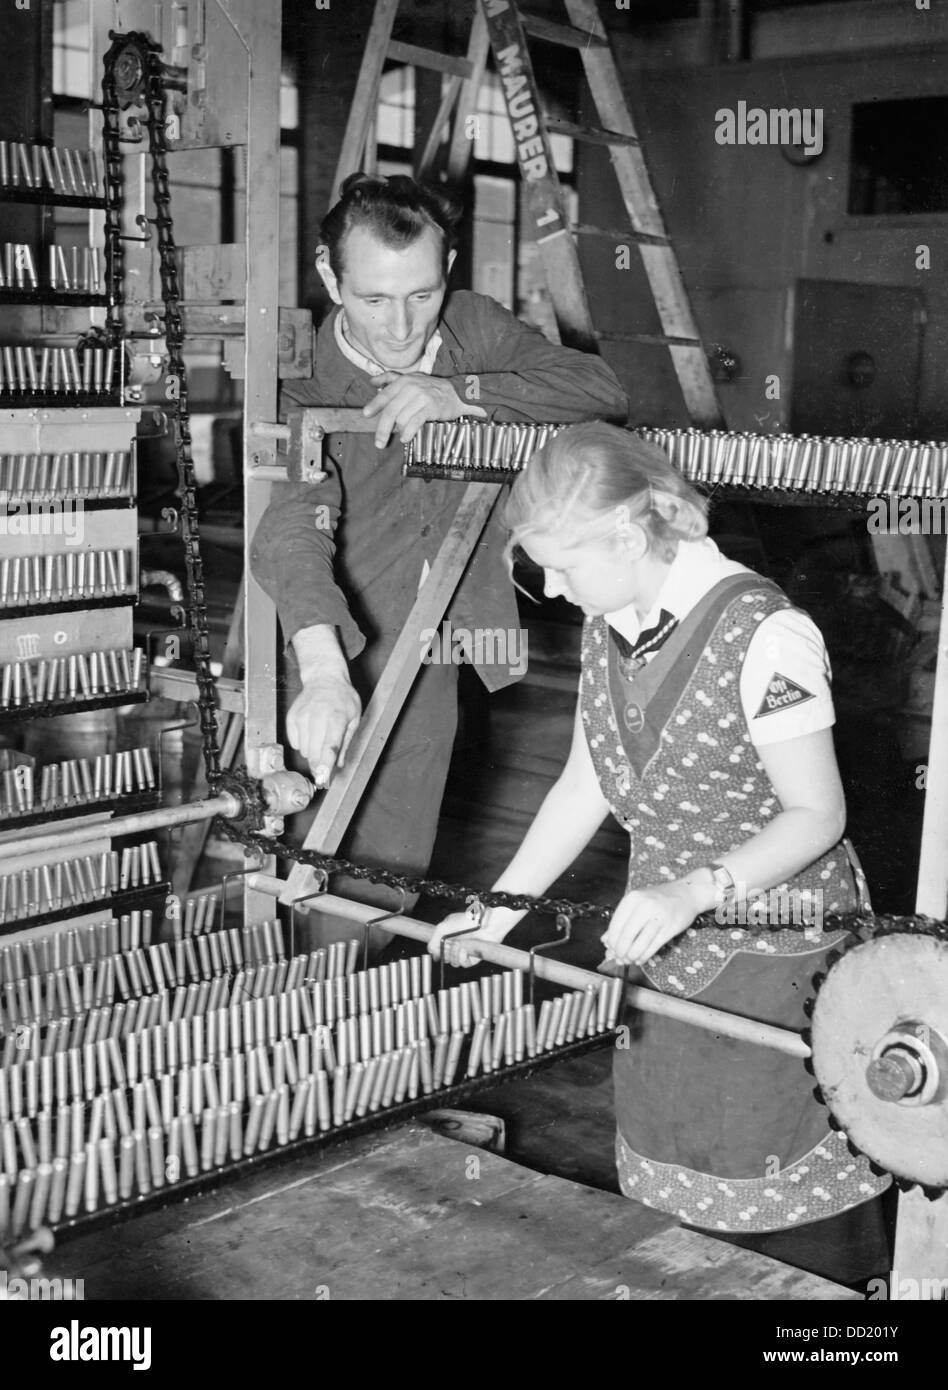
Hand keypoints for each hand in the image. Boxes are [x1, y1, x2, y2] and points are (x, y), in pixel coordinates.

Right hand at [286, 671, 360, 787]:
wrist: (324, 679)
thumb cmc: (343, 699)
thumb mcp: (354, 718)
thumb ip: (346, 743)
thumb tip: (338, 764)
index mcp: (336, 718)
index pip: (329, 747)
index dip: (325, 765)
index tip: (323, 779)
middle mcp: (316, 717)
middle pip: (314, 753)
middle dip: (320, 765)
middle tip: (325, 769)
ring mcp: (301, 717)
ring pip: (304, 750)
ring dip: (313, 753)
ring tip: (322, 738)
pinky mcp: (291, 718)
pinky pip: (295, 743)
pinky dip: (304, 744)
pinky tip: (312, 732)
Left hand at [362, 372, 482, 446]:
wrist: (458, 392)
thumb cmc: (432, 388)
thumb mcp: (412, 378)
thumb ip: (391, 379)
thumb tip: (372, 381)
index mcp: (404, 381)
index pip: (385, 395)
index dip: (374, 406)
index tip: (365, 415)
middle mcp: (411, 387)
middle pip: (391, 411)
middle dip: (382, 429)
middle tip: (378, 443)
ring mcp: (421, 397)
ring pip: (401, 419)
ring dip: (399, 431)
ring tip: (401, 434)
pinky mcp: (430, 408)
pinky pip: (413, 424)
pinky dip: (407, 434)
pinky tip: (405, 438)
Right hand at [428, 910, 510, 967]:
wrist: (486, 921)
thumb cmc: (467, 920)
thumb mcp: (444, 926)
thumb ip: (434, 939)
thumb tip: (431, 952)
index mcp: (448, 938)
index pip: (438, 951)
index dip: (437, 951)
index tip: (438, 947)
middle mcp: (456, 946)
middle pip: (445, 958)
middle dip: (446, 953)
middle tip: (450, 944)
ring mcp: (465, 952)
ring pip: (454, 963)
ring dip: (454, 955)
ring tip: (459, 945)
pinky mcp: (474, 957)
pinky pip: (464, 964)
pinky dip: (462, 959)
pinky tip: (464, 951)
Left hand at [600, 881, 701, 967]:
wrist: (687, 893)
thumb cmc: (660, 899)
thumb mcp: (638, 904)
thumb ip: (621, 921)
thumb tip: (605, 941)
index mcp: (633, 898)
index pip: (615, 925)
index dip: (611, 942)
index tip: (610, 950)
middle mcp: (645, 905)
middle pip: (626, 935)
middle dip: (620, 952)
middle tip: (619, 959)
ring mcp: (659, 916)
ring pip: (640, 943)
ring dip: (632, 956)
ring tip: (629, 960)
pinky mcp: (671, 927)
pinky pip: (653, 946)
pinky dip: (645, 956)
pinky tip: (640, 959)